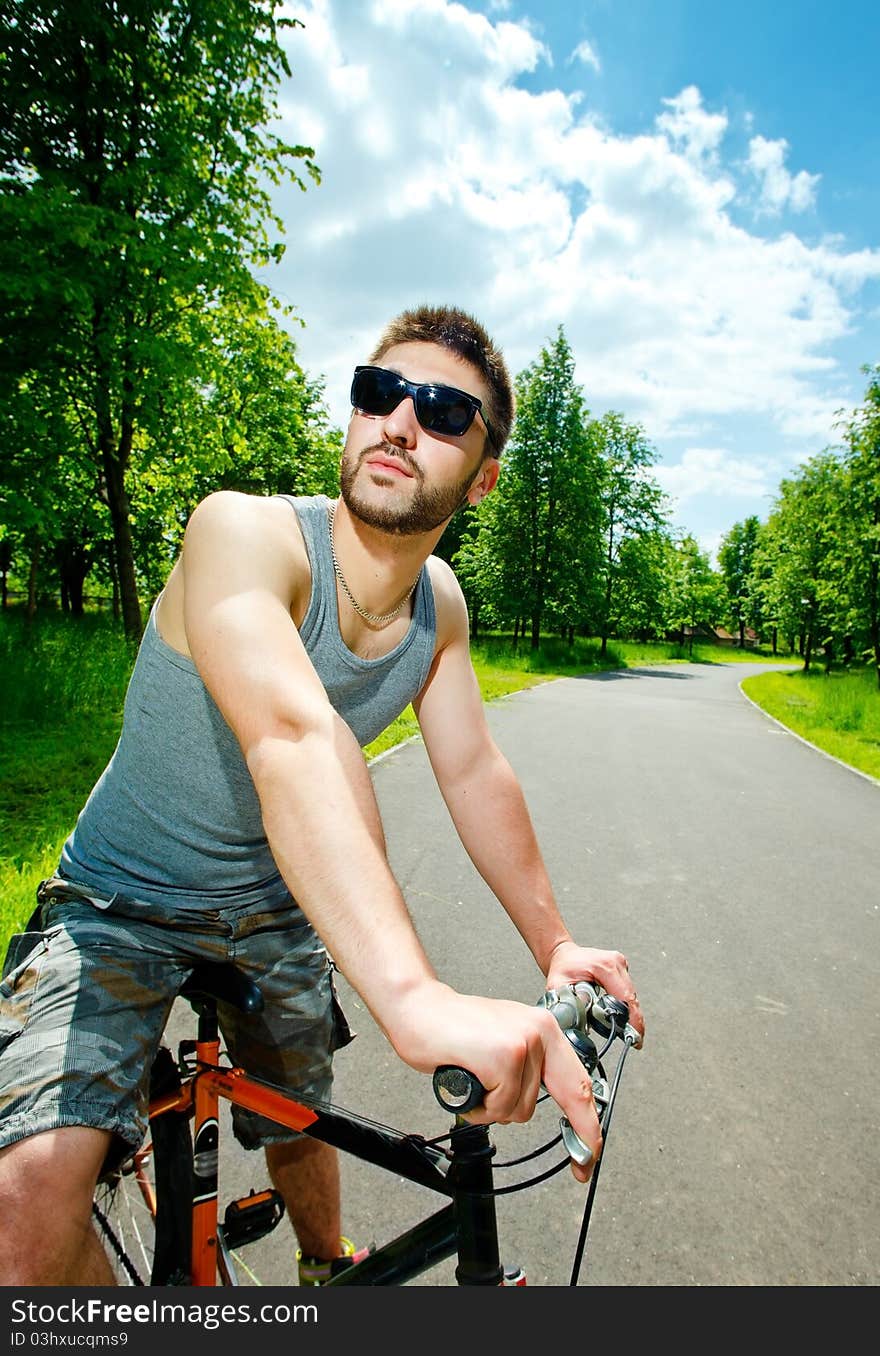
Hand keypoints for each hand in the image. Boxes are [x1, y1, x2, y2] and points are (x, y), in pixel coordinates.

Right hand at [389, 982, 601, 1182]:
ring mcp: (523, 1043)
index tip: (592, 1151)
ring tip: (477, 1085)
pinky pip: (499, 1107)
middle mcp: (540, 1030)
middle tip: (581, 1167)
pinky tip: (467, 1085)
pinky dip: (480, 1108)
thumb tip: (550, 1097)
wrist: (418, 1009)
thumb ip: (530, 1065)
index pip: (579, 1079)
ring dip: (495, 1109)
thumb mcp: (505, 1040)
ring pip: (522, 1108)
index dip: (590, 1121)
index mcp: (545, 1027)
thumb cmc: (453, 1028)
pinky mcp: (503, 1056)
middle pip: (568, 1097)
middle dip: (577, 1135)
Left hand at [544, 942, 645, 1048]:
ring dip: (631, 1014)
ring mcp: (621, 964)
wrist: (563, 954)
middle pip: (632, 998)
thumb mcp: (558, 987)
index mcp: (604, 966)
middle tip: (635, 1041)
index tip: (636, 1037)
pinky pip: (627, 991)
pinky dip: (626, 1005)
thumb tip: (582, 1025)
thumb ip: (569, 1005)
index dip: (632, 1019)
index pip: (625, 997)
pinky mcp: (621, 968)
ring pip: (631, 995)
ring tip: (629, 1032)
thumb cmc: (561, 967)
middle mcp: (616, 962)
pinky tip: (623, 1018)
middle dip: (634, 1021)